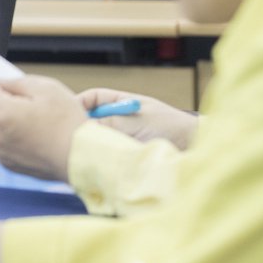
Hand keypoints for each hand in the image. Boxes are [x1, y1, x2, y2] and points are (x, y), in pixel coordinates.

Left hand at [0, 54, 86, 179]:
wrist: (83, 159)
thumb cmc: (69, 125)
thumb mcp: (46, 89)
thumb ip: (17, 83)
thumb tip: (1, 85)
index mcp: (3, 114)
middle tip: (0, 82)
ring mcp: (0, 151)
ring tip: (18, 104)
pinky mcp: (7, 162)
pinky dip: (3, 128)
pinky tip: (20, 123)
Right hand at [77, 88, 198, 149]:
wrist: (195, 147)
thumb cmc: (170, 127)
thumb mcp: (136, 121)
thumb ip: (108, 123)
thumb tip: (82, 130)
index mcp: (121, 103)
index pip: (92, 99)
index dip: (78, 104)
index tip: (67, 117)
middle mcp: (119, 120)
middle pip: (91, 120)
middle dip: (82, 128)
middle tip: (75, 139)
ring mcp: (122, 137)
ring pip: (98, 140)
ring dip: (94, 145)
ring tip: (91, 152)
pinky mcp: (125, 155)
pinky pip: (107, 155)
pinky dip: (103, 159)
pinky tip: (102, 163)